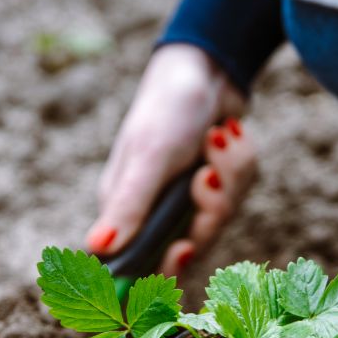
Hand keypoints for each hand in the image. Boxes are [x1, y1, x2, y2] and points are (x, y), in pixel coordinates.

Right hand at [86, 44, 257, 276]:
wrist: (208, 67)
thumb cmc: (167, 108)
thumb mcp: (148, 158)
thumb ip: (128, 206)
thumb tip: (96, 248)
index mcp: (126, 211)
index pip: (139, 267)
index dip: (162, 270)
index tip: (184, 249)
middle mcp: (154, 212)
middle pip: (192, 247)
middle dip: (210, 210)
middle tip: (208, 175)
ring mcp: (188, 200)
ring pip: (221, 218)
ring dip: (229, 176)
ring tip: (218, 137)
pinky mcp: (216, 187)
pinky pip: (239, 195)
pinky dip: (240, 164)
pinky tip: (230, 134)